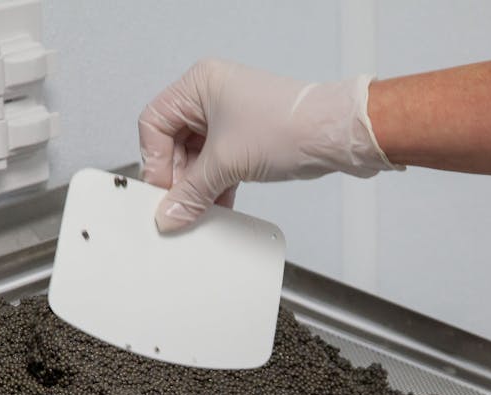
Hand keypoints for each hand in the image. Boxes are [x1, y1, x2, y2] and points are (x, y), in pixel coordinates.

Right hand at [138, 59, 398, 231]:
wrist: (336, 137)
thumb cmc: (291, 126)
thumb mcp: (227, 163)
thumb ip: (191, 193)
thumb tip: (169, 214)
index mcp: (200, 84)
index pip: (154, 124)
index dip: (154, 161)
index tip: (161, 192)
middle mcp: (213, 96)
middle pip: (174, 143)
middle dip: (178, 178)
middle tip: (178, 206)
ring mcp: (231, 117)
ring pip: (198, 158)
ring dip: (198, 186)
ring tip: (198, 210)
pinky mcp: (248, 138)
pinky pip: (219, 164)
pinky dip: (215, 186)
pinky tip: (216, 207)